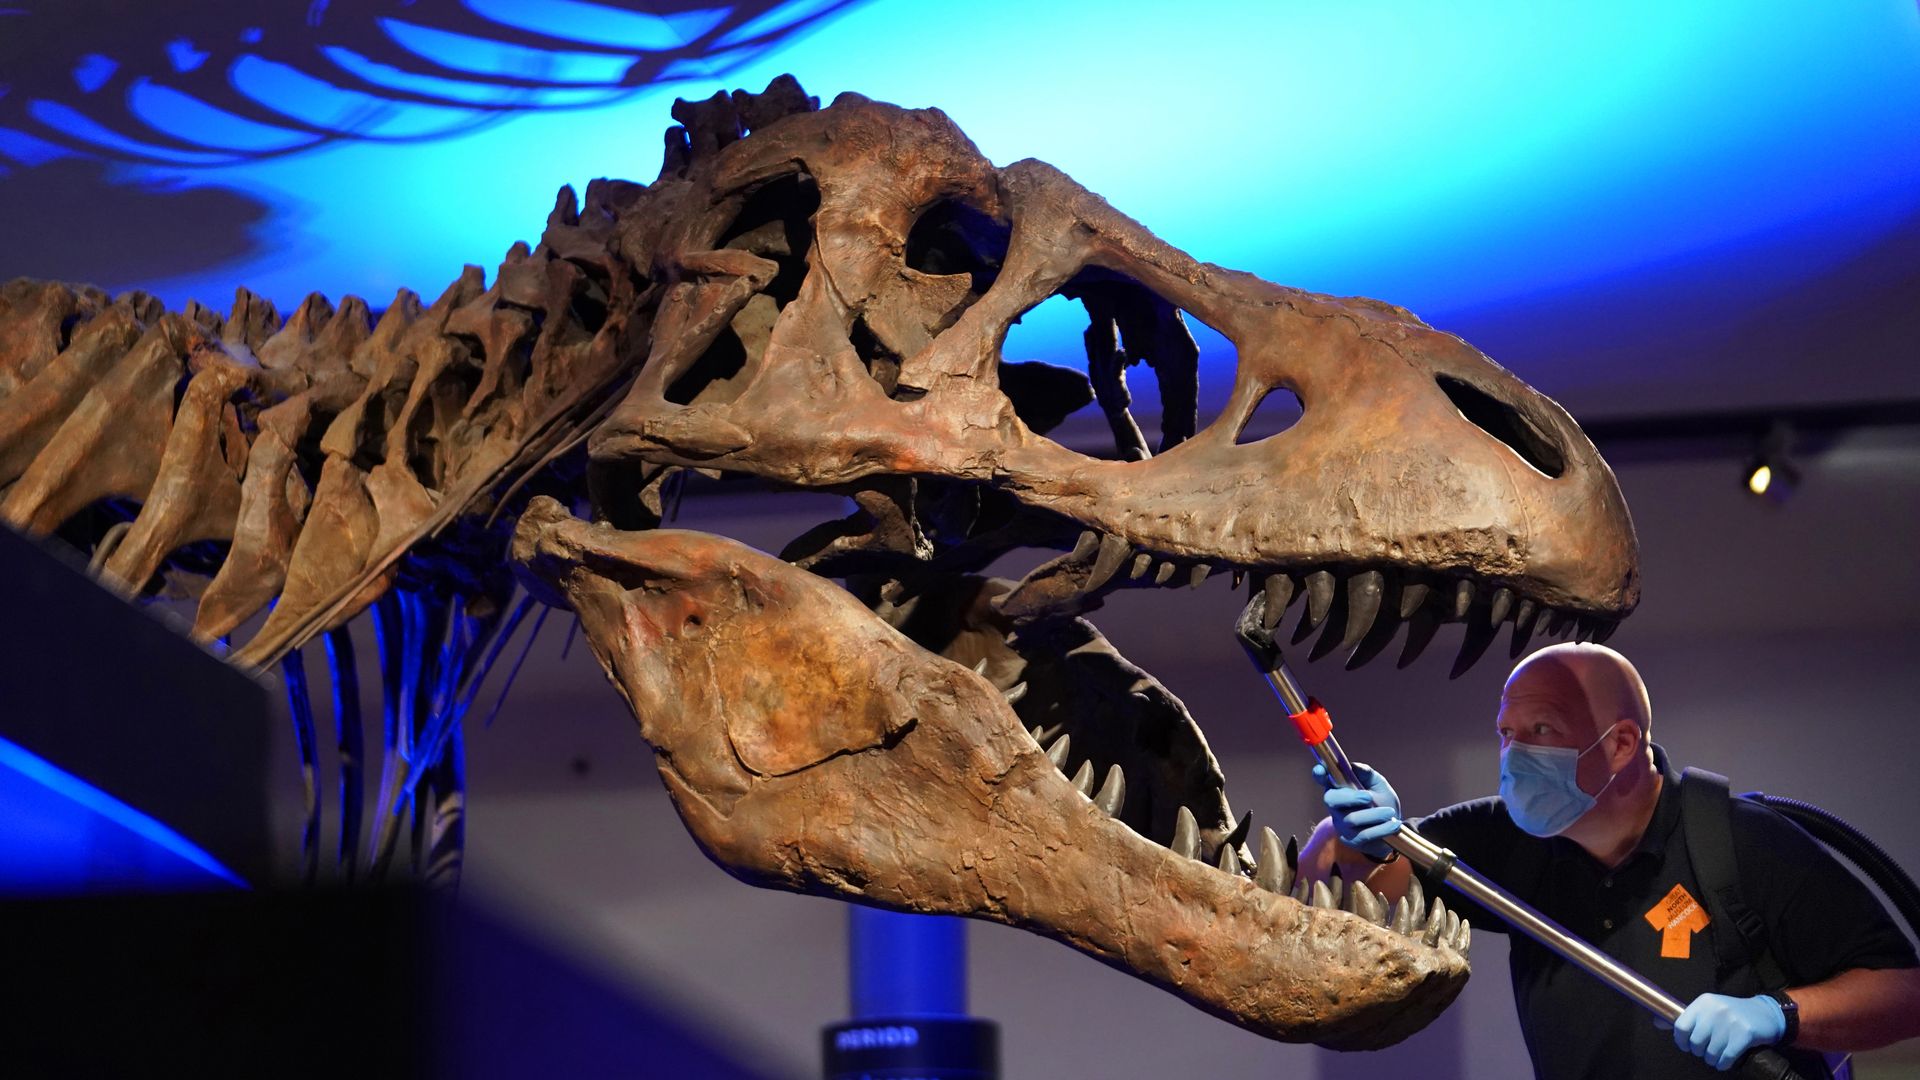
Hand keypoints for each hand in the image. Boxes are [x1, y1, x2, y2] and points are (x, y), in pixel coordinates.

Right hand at [1313, 761, 1401, 859]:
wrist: (1391, 829)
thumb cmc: (1381, 802)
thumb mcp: (1378, 785)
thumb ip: (1367, 774)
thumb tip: (1353, 766)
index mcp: (1340, 788)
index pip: (1324, 779)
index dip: (1319, 774)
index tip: (1320, 769)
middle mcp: (1336, 806)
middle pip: (1331, 800)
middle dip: (1350, 798)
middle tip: (1368, 797)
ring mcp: (1342, 824)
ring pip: (1352, 819)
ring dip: (1374, 815)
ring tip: (1390, 813)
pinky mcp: (1352, 840)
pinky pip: (1365, 834)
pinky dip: (1381, 829)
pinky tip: (1393, 825)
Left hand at [1672, 993, 1786, 1070]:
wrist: (1765, 1014)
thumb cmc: (1731, 1014)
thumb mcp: (1708, 1010)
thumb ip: (1685, 1018)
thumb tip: (1657, 1023)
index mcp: (1703, 1002)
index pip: (1681, 1025)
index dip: (1681, 1040)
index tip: (1686, 1045)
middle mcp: (1715, 1010)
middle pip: (1696, 1041)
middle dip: (1699, 1051)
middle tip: (1705, 1051)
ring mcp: (1731, 1022)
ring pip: (1710, 1052)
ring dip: (1712, 1059)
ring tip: (1716, 1056)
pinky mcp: (1745, 1034)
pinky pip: (1726, 1057)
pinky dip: (1723, 1064)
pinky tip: (1725, 1062)